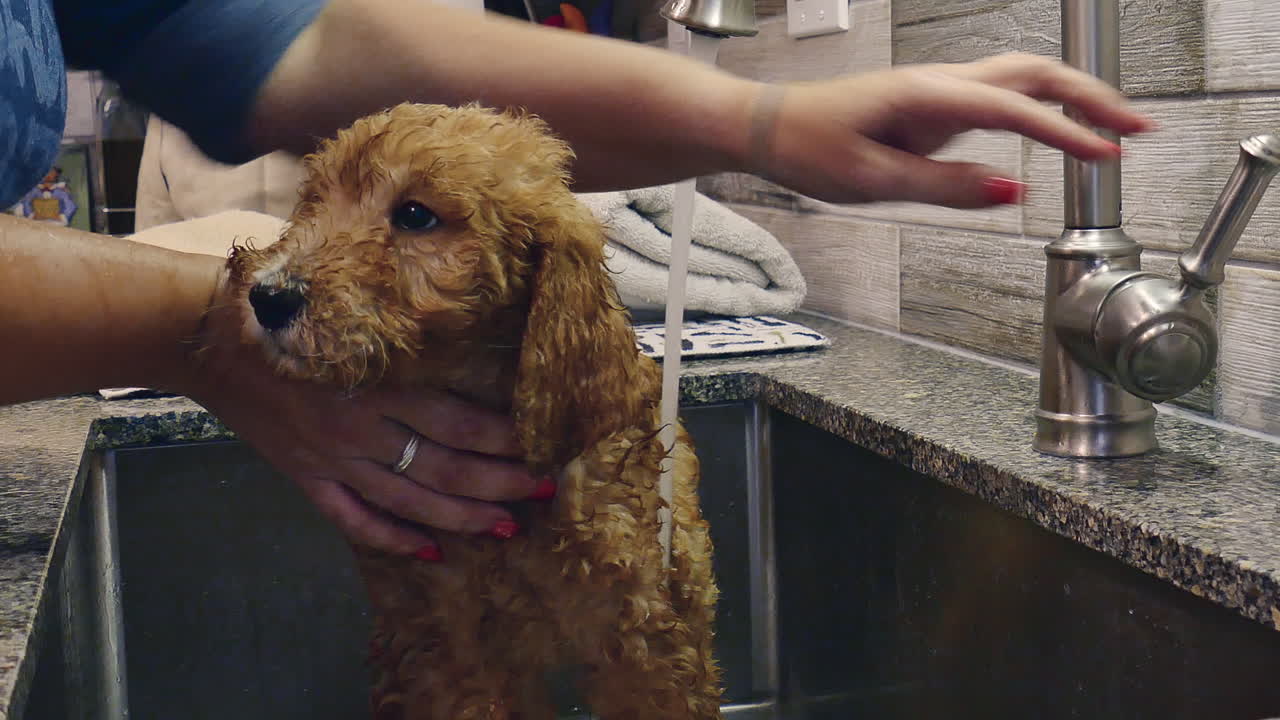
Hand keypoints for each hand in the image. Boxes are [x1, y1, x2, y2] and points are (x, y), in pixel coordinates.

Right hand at [182, 273, 545, 559]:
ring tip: (506, 526)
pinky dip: (394, 539)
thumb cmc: (287, 315)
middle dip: (501, 484)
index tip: (544, 447)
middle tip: (543, 491)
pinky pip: (355, 520)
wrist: (208, 336)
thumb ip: (405, 348)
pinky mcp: (306, 477)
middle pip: (446, 467)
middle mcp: (360, 427)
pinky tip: (432, 552)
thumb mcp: (353, 321)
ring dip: (463, 517)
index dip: (506, 441)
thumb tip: (468, 361)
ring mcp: (332, 459)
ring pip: (410, 501)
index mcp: (377, 384)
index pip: (459, 421)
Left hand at [756, 53, 1154, 207]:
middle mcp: (938, 83)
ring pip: (1020, 78)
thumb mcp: (872, 181)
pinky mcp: (932, 105)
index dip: (1067, 133)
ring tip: (1112, 130)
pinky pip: (999, 98)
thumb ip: (945, 187)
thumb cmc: (806, 145)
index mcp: (925, 96)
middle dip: (1091, 98)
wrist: (767, 125)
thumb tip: (1011, 191)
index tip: (1106, 157)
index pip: (1015, 109)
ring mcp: (937, 91)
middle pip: (1033, 74)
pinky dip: (1039, 109)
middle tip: (1136, 130)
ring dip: (1071, 98)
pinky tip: (1056, 132)